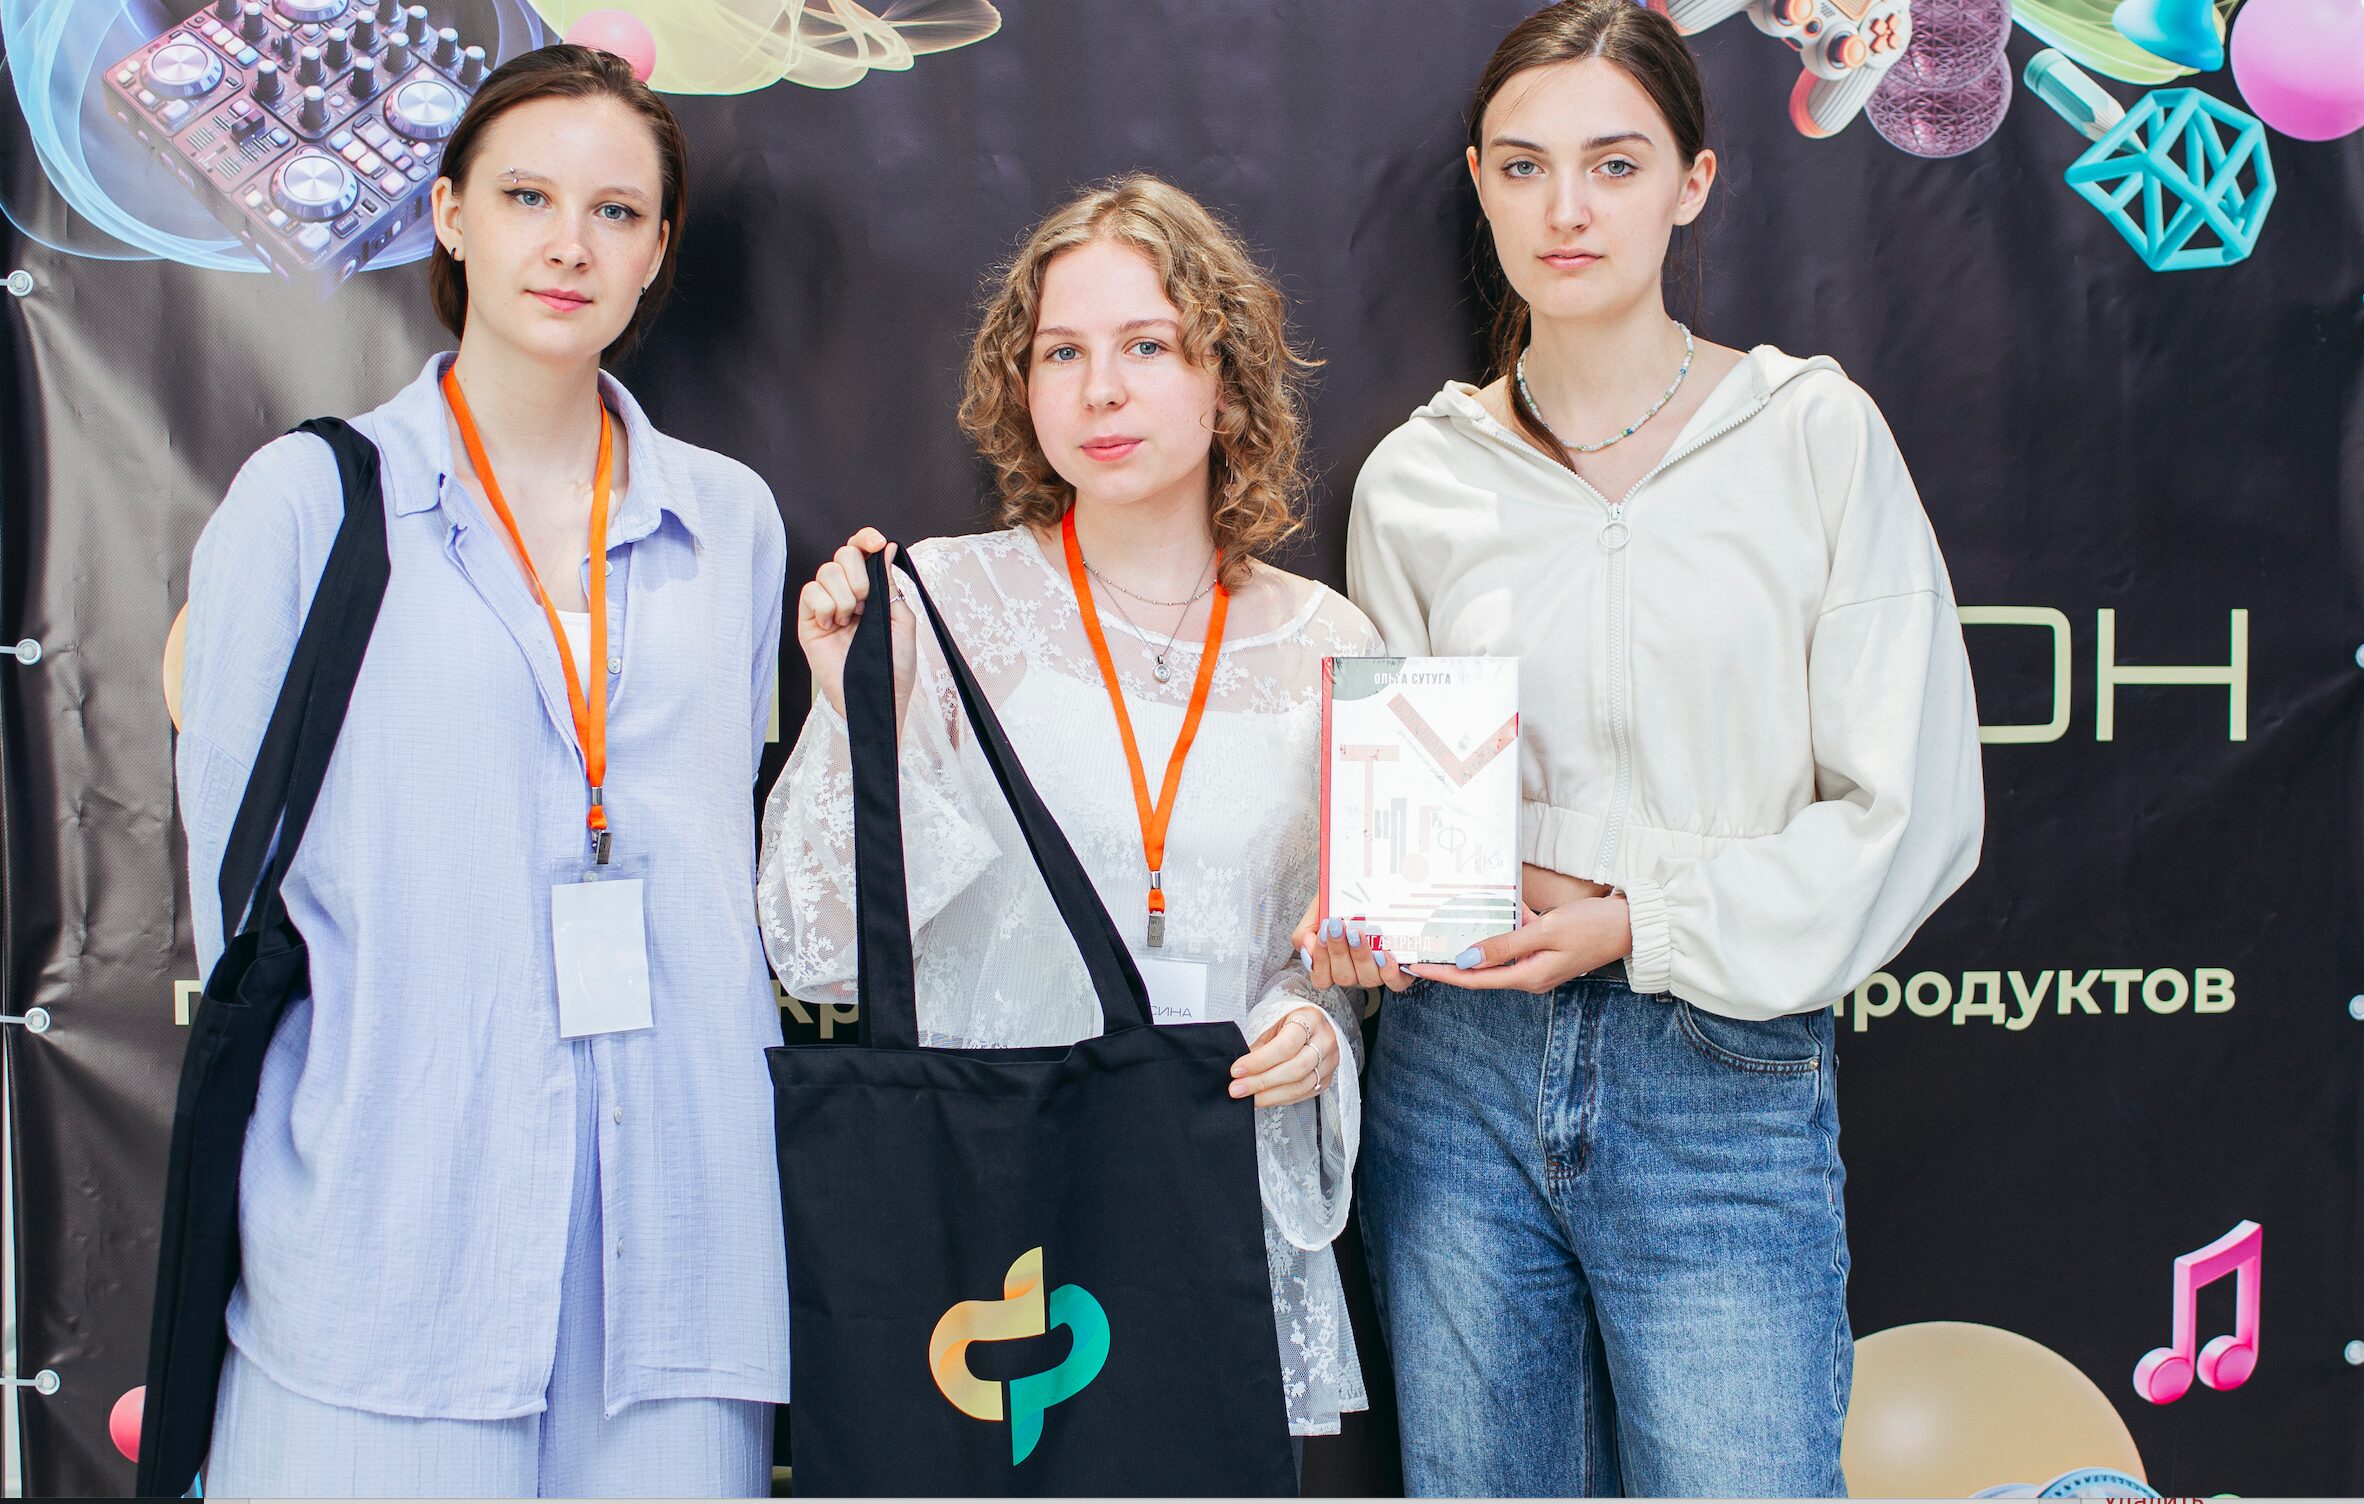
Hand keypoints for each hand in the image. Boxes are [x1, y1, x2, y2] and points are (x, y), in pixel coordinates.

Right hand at [797, 528, 913, 719]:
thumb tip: (886, 548)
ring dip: (844, 596)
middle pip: (843, 554)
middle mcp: (846, 594)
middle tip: (865, 604)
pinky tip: (833, 626)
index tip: (877, 542)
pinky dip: (825, 606)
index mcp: (870, 591)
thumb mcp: (901, 621)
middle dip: (858, 574)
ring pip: (826, 572)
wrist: (879, 697)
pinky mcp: (808, 621)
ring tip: (850, 622)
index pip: (861, 552)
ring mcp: (826, 607)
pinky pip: (810, 593)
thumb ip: (889, 585)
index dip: (865, 539)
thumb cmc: (894, 666)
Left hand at [1230, 1006, 1338, 1106]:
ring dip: (1269, 1095)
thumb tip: (1239, 1072)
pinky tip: (1264, 1097)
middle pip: (1295, 1069)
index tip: (1237, 1070)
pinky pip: (1303, 1094)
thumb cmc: (1287, 1021)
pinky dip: (1280, 1098)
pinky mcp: (1327, 1079)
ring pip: (1300, 1086)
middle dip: (1262, 1082)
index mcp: (1310, 1019)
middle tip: (1238, 1088)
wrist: (1307, 1023)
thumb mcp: (1271, 1023)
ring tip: (1248, 1097)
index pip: (1286, 1045)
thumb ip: (1258, 1046)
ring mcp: (1329, 1062)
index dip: (1259, 1061)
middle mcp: (1325, 1041)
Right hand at [1290, 895, 1411, 992]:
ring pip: (1366, 979)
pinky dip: (1388, 971)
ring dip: (1361, 956)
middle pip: (1343, 978)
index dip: (1321, 959)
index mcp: (1334, 964)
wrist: (1372, 887)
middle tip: (1338, 926)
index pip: (1321, 977)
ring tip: (1358, 934)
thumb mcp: (1319, 911)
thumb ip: (1306, 931)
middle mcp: (1354, 972)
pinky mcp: (1399, 971)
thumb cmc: (1343, 903)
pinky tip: (1384, 954)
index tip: (1322, 932)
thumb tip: (1307, 949)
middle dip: (1339, 951)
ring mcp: (1376, 973)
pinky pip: (1394, 983)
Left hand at [1403, 895, 1631, 993]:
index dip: (1441, 973)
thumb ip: (1505, 945)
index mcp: (1527, 977)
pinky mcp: (1545, 949)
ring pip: (1496, 952)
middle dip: (1449, 959)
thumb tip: (1466, 960)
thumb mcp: (1545, 932)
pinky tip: (1492, 906)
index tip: (1414, 966)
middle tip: (1420, 947)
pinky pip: (1516, 940)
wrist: (1631, 925)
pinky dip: (1503, 925)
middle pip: (1480, 969)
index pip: (1473, 979)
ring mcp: (1537, 964)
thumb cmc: (1591, 927)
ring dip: (1475, 939)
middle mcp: (1529, 975)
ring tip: (1443, 926)